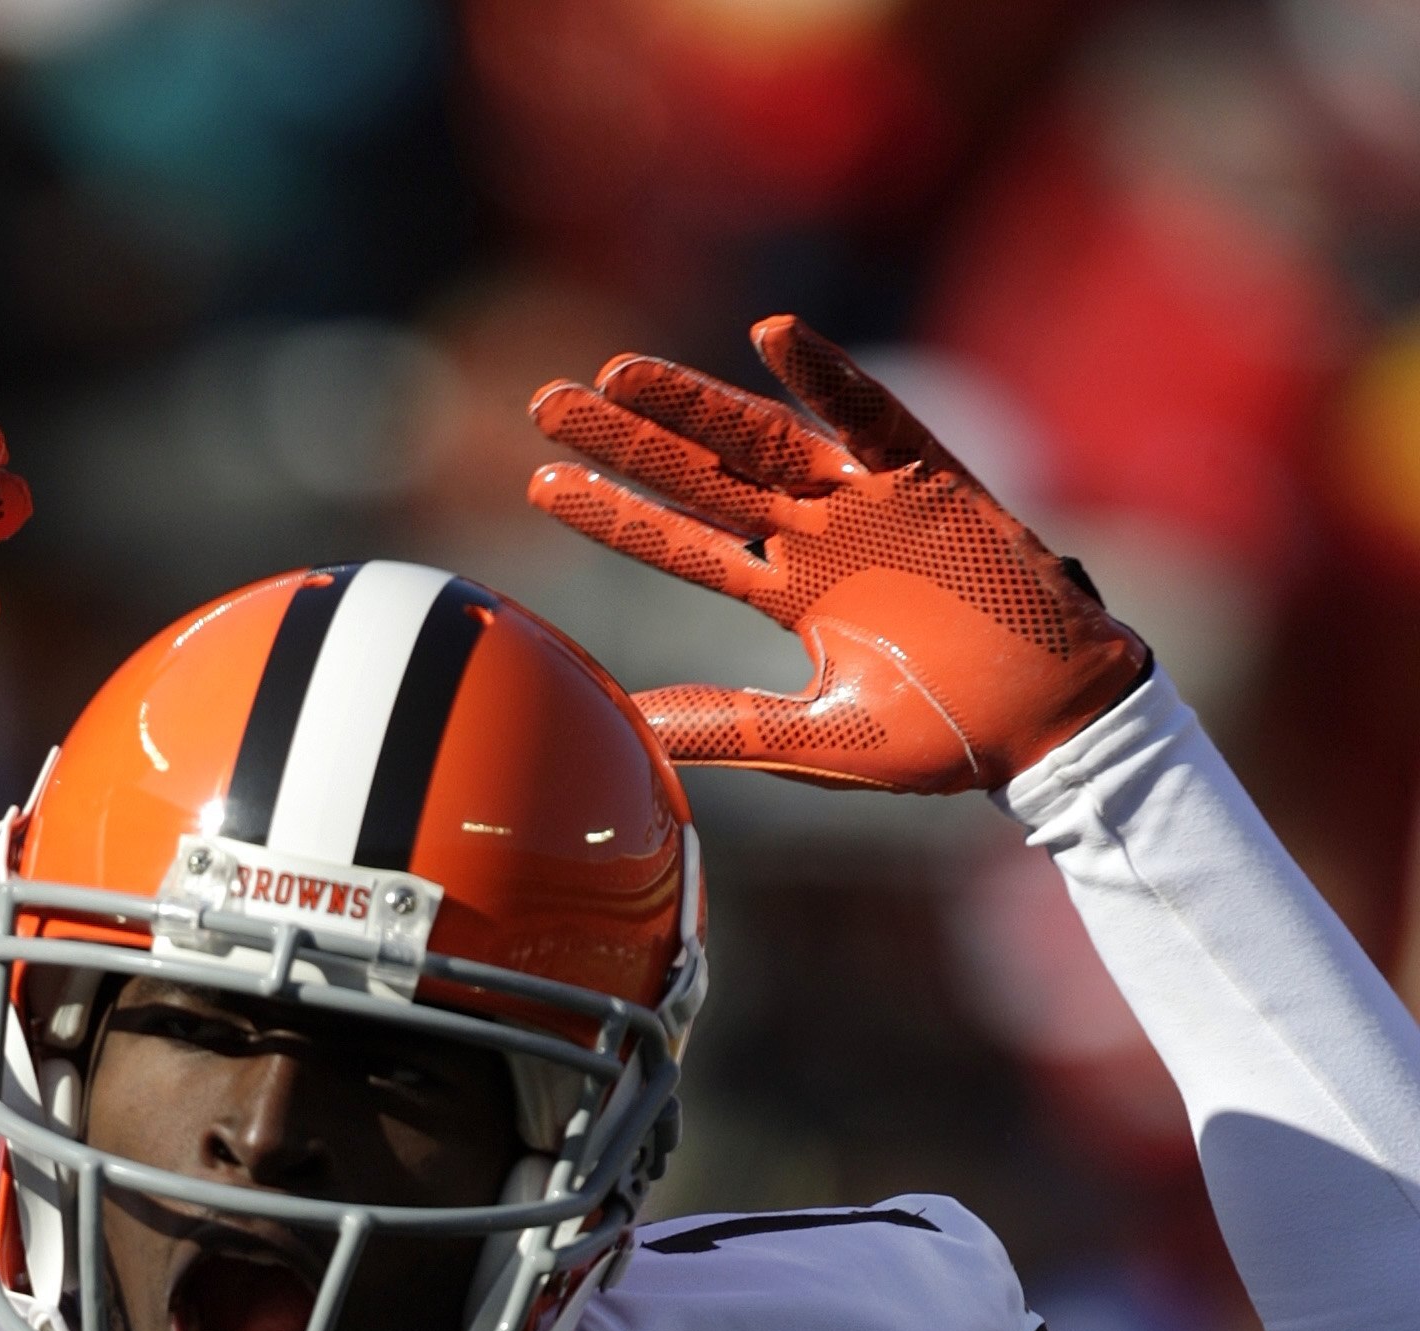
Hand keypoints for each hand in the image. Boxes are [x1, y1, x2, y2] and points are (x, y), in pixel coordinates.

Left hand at [526, 317, 1148, 793]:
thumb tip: (624, 727)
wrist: (1045, 724)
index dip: (614, 512)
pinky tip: (774, 335)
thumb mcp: (813, 738)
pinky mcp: (932, 480)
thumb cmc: (941, 736)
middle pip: (702, 474)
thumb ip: (723, 726)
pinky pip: (874, 415)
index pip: (682, 541)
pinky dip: (829, 376)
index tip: (541, 484)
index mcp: (788, 592)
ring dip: (694, 402)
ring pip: (765, 437)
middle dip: (626, 438)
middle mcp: (817, 535)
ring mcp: (870, 502)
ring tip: (620, 373)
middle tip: (546, 402)